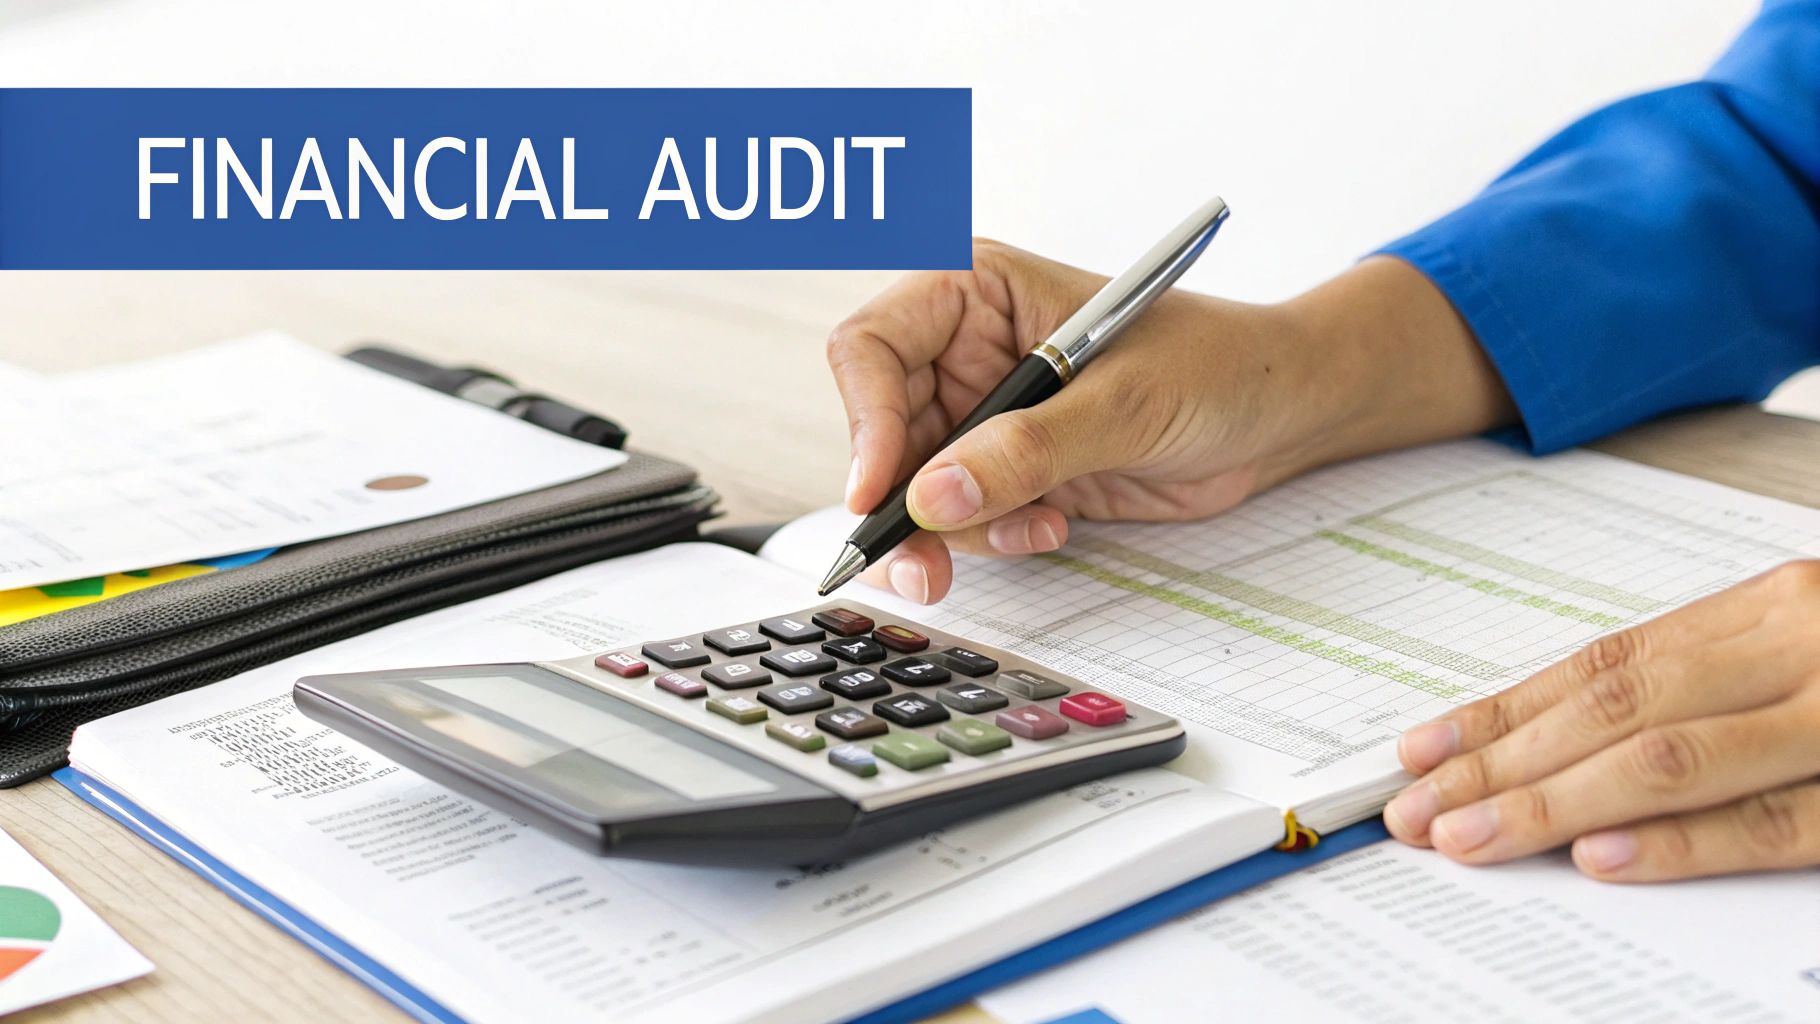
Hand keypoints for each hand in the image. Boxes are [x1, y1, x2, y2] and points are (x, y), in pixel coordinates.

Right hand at [827, 241, 1513, 601]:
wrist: (1283, 415)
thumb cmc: (1220, 365)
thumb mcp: (1125, 403)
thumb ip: (1027, 449)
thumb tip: (933, 496)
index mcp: (977, 291)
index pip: (874, 347)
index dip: (865, 421)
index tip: (879, 494)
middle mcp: (966, 351)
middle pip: (880, 430)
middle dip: (898, 501)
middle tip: (918, 563)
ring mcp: (984, 415)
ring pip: (914, 487)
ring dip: (953, 530)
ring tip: (1030, 532)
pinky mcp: (1010, 470)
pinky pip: (961, 517)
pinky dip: (992, 537)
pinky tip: (1051, 526)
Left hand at [1385, 560, 1819, 880]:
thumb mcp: (1802, 644)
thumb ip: (1705, 678)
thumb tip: (1559, 734)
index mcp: (1770, 609)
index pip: (1605, 665)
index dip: (1504, 712)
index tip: (1423, 750)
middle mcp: (1797, 651)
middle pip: (1614, 709)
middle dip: (1500, 764)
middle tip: (1417, 808)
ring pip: (1669, 761)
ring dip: (1553, 805)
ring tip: (1468, 836)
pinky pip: (1769, 825)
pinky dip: (1677, 842)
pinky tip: (1597, 856)